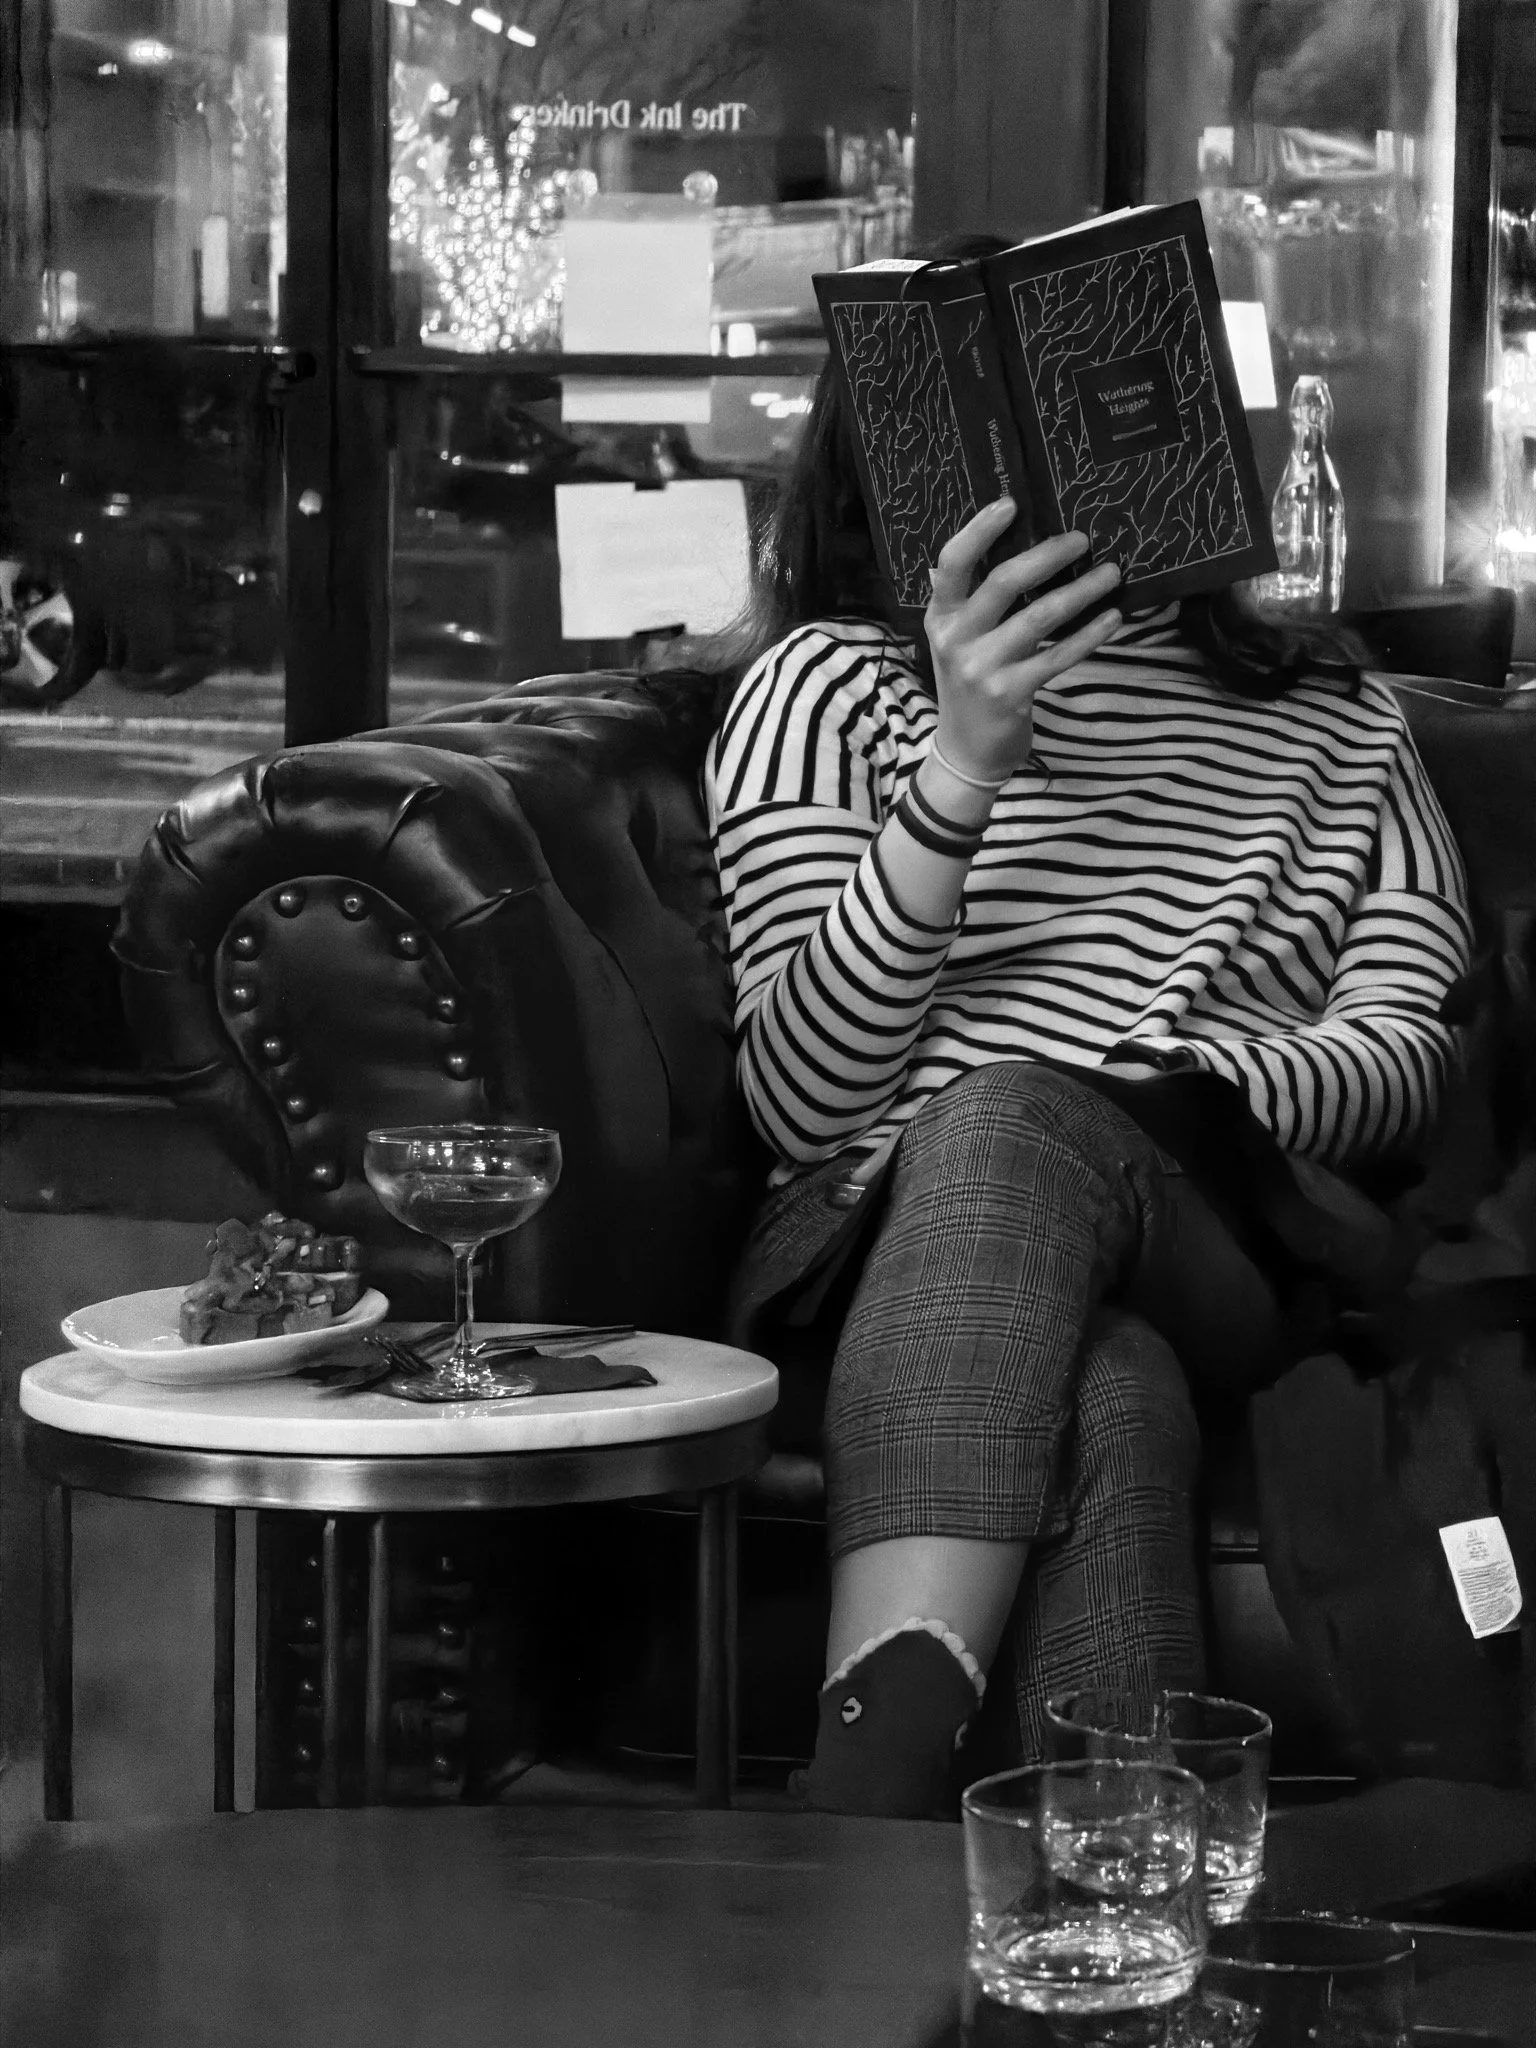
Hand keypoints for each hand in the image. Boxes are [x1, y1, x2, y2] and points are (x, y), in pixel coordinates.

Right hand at [924, 503, 1121, 783]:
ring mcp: (981, 668)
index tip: (1010, 503)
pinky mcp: (1010, 694)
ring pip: (1038, 617)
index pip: (952, 563)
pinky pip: (1058, 656)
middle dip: (1048, 555)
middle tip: (1082, 539)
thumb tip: (1020, 546)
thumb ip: (975, 600)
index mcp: (942, 616)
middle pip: (1002, 583)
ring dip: (1080, 592)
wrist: (966, 751)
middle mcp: (956, 638)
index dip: (979, 531)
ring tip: (1111, 573)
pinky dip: (1090, 634)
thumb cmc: (971, 683)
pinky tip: (1112, 617)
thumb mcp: (959, 639)